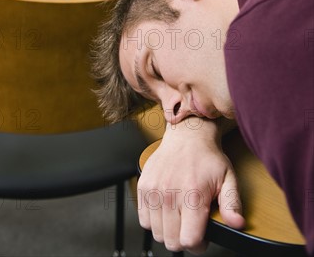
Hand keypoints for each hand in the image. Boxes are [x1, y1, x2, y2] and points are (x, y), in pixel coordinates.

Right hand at [137, 119, 245, 253]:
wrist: (187, 135)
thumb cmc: (207, 157)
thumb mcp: (228, 179)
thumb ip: (232, 203)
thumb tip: (237, 223)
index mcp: (192, 194)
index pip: (188, 240)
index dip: (198, 245)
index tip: (202, 236)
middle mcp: (170, 193)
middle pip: (171, 241)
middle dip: (183, 239)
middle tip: (191, 226)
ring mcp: (154, 189)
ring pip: (156, 232)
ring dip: (168, 231)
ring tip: (179, 217)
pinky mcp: (143, 186)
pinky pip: (143, 219)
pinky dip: (154, 221)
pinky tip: (166, 211)